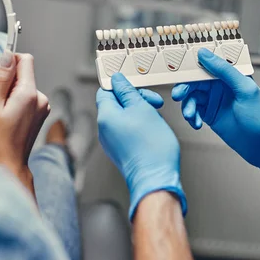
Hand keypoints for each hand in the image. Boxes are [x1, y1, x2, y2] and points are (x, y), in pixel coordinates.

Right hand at [0, 52, 49, 183]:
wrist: (8, 164)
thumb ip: (2, 78)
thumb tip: (7, 56)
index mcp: (30, 94)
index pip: (25, 60)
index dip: (10, 62)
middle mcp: (41, 98)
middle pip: (24, 73)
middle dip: (8, 81)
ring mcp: (43, 107)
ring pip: (24, 86)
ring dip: (11, 93)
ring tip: (3, 113)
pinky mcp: (40, 113)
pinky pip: (27, 97)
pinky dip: (17, 102)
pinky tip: (9, 117)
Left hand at [96, 73, 186, 220]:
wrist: (156, 178)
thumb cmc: (151, 147)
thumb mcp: (142, 108)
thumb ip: (127, 92)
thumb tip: (117, 80)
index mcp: (105, 117)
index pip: (105, 91)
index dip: (120, 85)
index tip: (135, 85)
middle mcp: (104, 130)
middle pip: (116, 104)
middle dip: (135, 99)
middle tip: (154, 102)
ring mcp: (111, 142)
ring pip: (124, 117)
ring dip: (140, 112)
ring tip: (156, 119)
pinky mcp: (121, 151)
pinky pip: (127, 131)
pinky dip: (140, 126)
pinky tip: (153, 131)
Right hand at [172, 48, 259, 179]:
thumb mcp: (245, 90)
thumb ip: (225, 71)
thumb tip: (205, 54)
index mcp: (230, 74)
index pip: (207, 62)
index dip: (191, 63)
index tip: (178, 67)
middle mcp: (219, 85)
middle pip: (194, 80)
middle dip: (184, 88)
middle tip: (178, 96)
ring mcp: (213, 100)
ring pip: (191, 96)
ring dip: (188, 106)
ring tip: (190, 116)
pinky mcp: (208, 114)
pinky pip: (193, 110)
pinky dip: (191, 116)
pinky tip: (196, 124)